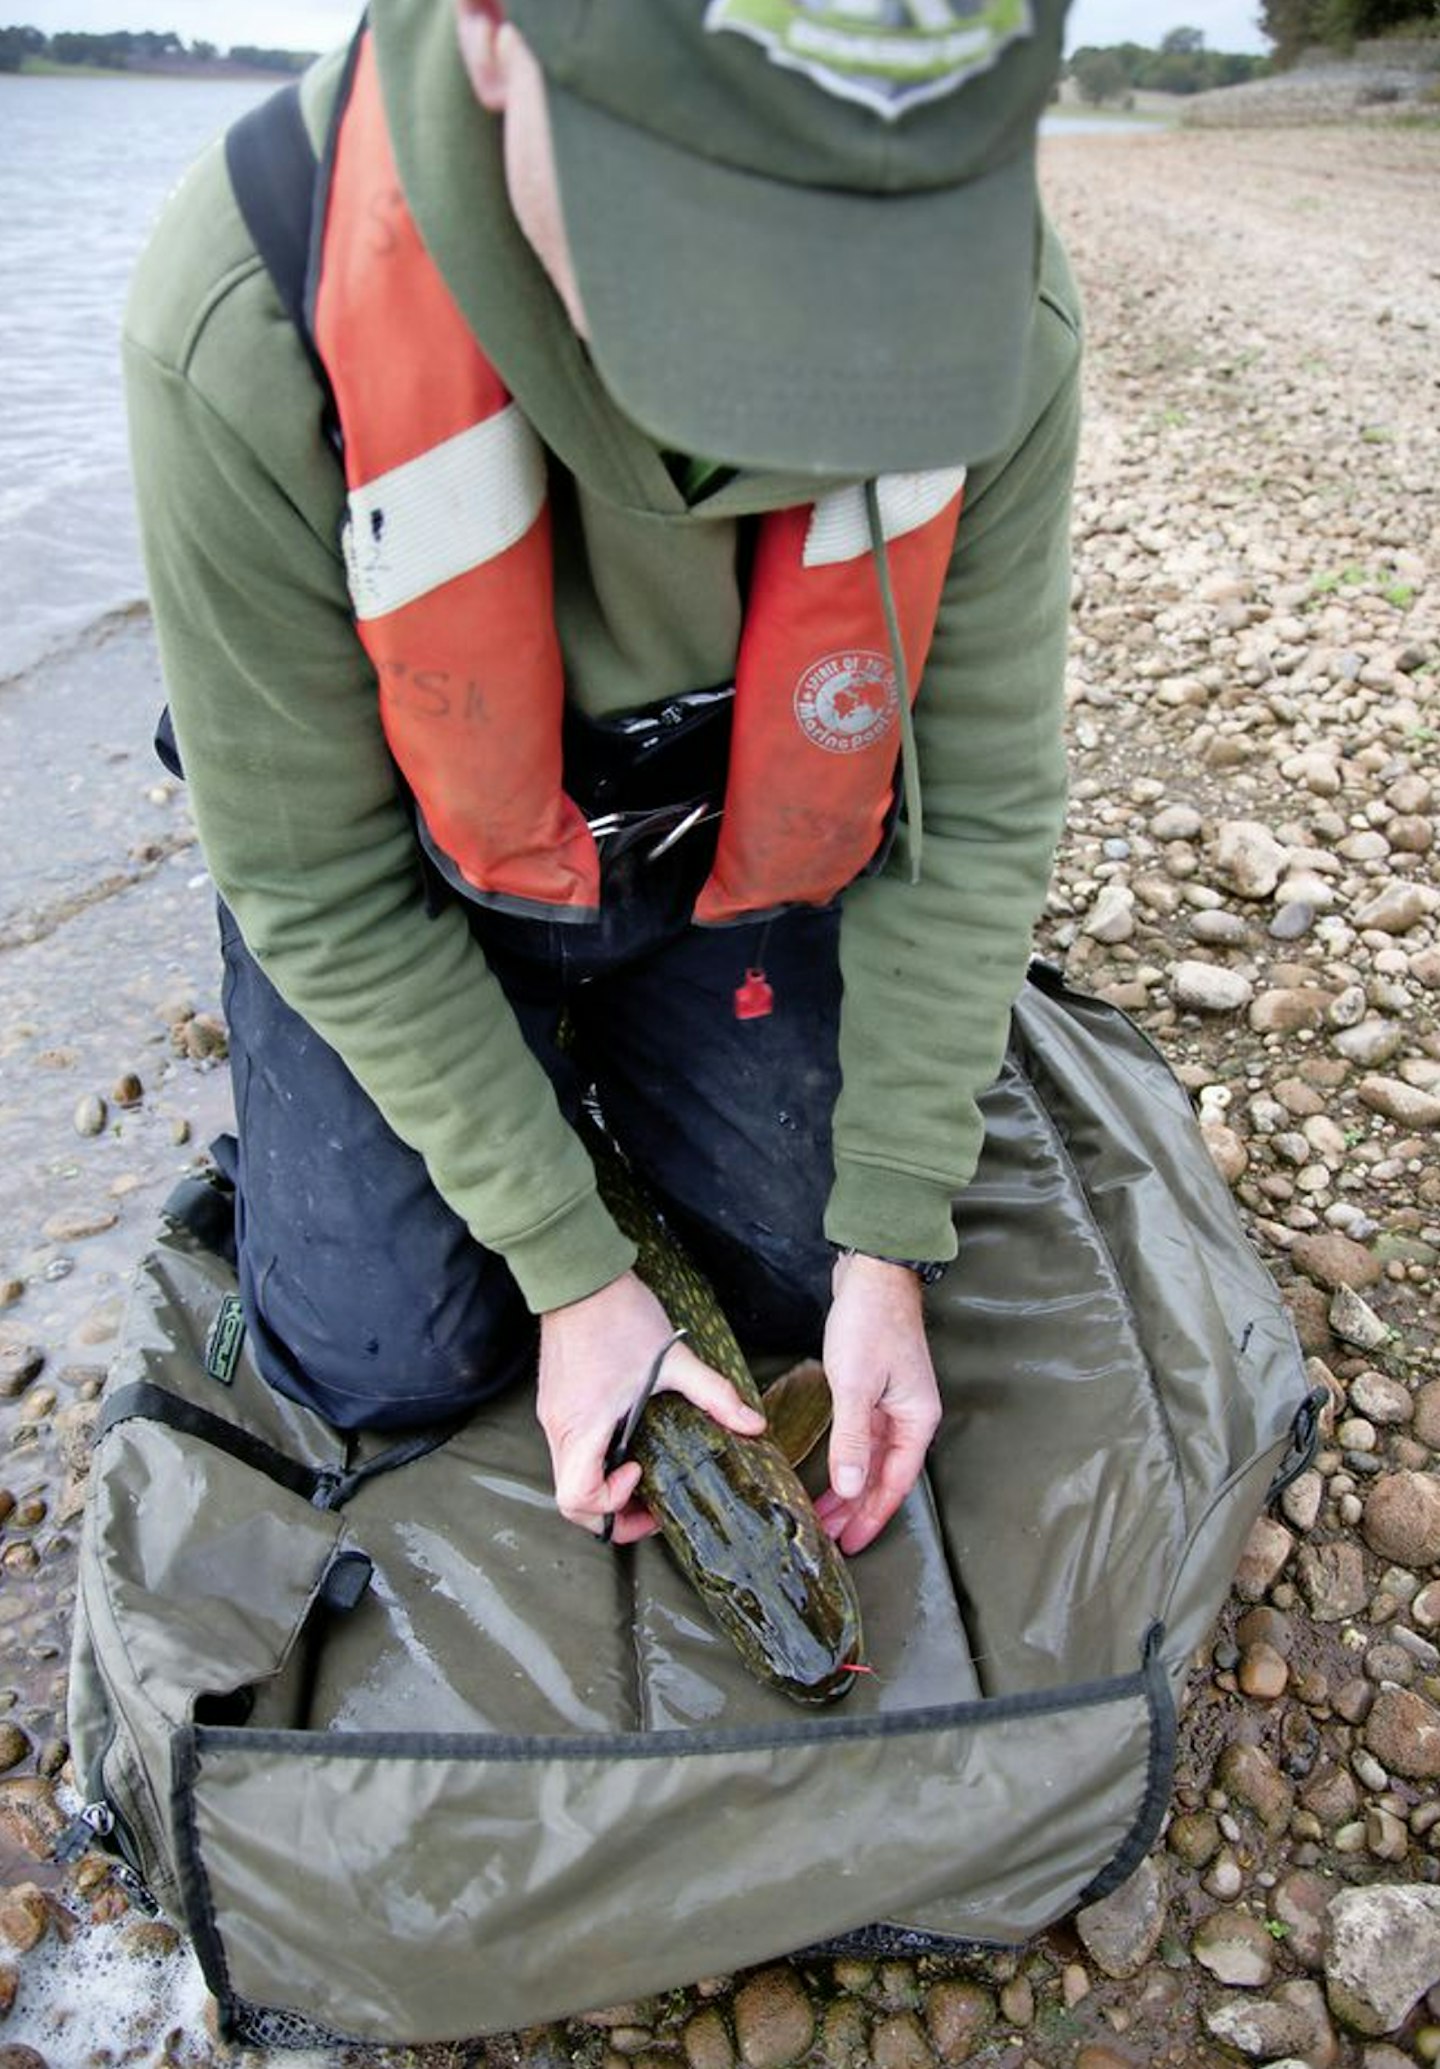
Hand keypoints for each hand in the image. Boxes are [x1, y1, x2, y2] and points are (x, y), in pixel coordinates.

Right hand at [537, 1270, 765, 1544]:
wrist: (579, 1276)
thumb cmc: (618, 1315)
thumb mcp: (674, 1359)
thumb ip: (715, 1395)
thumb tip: (753, 1425)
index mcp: (582, 1425)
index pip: (576, 1498)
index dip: (611, 1505)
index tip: (643, 1475)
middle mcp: (559, 1427)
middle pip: (570, 1499)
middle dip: (611, 1512)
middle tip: (650, 1503)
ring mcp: (553, 1416)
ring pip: (568, 1476)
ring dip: (604, 1486)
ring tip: (644, 1474)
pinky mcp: (556, 1403)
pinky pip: (570, 1451)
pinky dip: (596, 1462)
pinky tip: (628, 1443)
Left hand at [813, 1251, 941, 1554]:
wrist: (872, 1273)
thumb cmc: (870, 1323)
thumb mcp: (856, 1384)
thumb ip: (853, 1438)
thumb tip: (851, 1488)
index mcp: (917, 1420)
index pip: (896, 1483)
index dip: (872, 1516)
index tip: (849, 1545)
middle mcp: (910, 1416)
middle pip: (884, 1475)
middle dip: (857, 1509)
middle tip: (827, 1539)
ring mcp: (893, 1402)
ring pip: (870, 1458)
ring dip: (848, 1486)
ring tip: (822, 1514)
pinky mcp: (874, 1389)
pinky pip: (862, 1437)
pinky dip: (846, 1458)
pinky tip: (830, 1472)